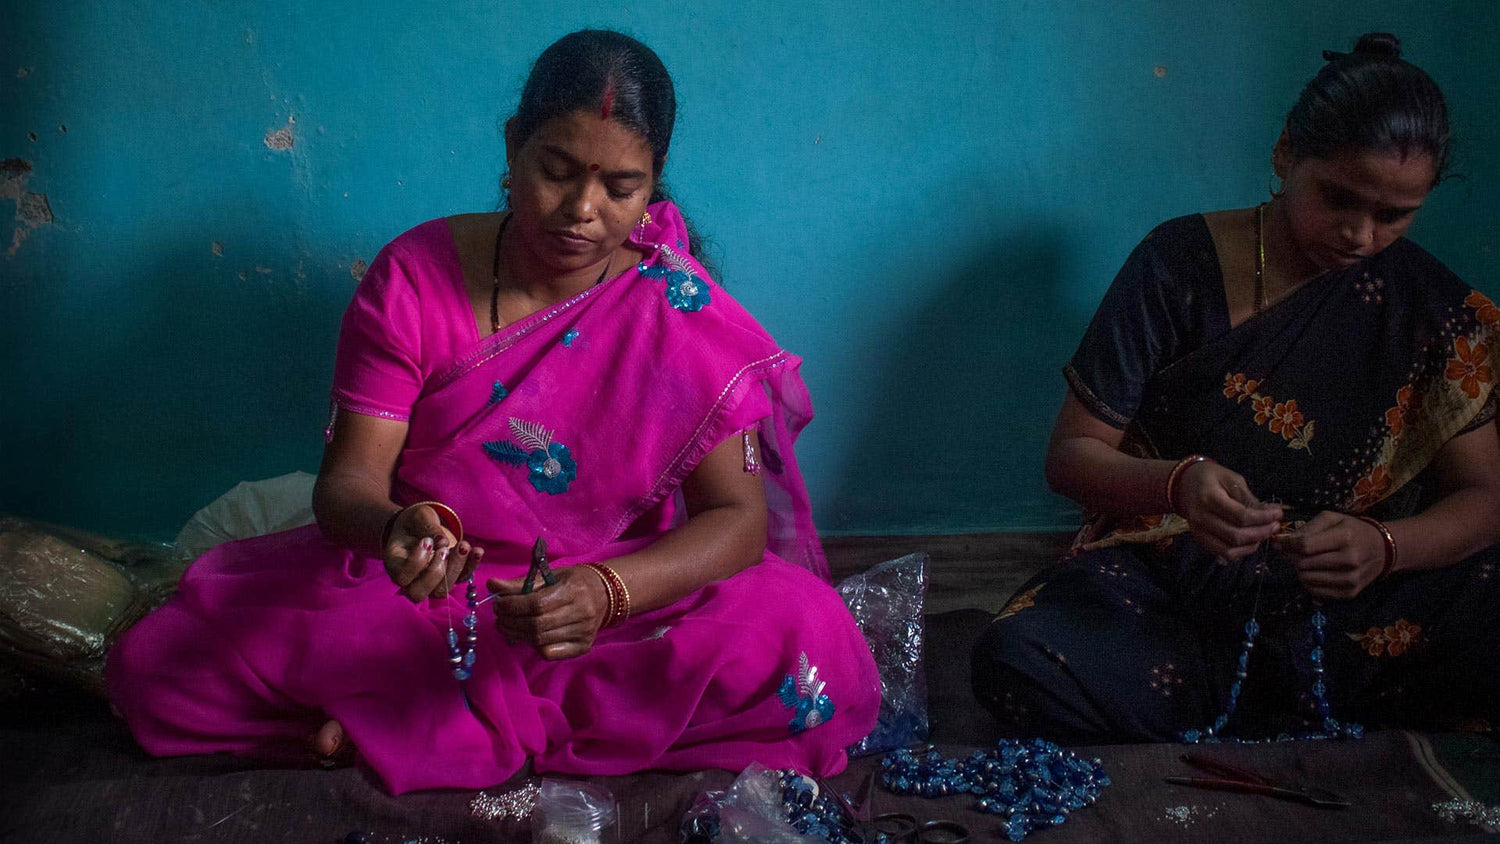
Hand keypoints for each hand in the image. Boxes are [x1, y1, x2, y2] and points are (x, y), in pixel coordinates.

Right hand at [383, 505, 482, 601]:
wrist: (421, 526)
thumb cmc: (415, 521)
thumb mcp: (418, 516)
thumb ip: (427, 526)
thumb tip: (443, 541)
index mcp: (395, 564)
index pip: (402, 577)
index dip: (416, 563)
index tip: (427, 541)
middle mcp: (410, 579)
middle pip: (419, 592)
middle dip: (436, 572)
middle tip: (445, 548)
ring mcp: (430, 583)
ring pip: (441, 591)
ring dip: (455, 569)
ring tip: (463, 545)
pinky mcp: (449, 578)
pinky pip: (461, 580)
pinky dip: (471, 566)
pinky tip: (477, 551)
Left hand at [486, 565, 610, 659]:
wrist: (605, 594)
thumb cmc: (572, 582)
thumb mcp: (549, 576)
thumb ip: (520, 583)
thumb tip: (492, 585)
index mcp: (572, 590)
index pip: (536, 604)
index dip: (511, 606)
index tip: (498, 604)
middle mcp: (581, 613)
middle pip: (536, 626)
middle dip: (509, 623)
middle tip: (499, 618)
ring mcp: (583, 633)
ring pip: (540, 642)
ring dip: (516, 636)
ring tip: (508, 627)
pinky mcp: (582, 647)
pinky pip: (550, 653)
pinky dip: (534, 647)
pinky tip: (528, 636)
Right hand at [1173, 461, 1282, 559]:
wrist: (1183, 485)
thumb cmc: (1210, 478)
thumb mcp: (1231, 479)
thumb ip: (1249, 498)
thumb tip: (1271, 512)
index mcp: (1209, 498)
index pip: (1241, 516)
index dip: (1263, 518)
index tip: (1278, 514)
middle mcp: (1201, 518)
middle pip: (1236, 536)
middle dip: (1261, 533)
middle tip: (1274, 526)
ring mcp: (1198, 532)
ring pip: (1229, 550)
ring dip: (1251, 546)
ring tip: (1263, 534)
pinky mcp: (1200, 540)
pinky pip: (1222, 553)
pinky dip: (1240, 552)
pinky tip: (1250, 542)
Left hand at [1272, 510, 1385, 599]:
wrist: (1383, 549)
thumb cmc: (1353, 530)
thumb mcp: (1332, 519)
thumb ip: (1307, 528)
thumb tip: (1281, 541)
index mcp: (1345, 537)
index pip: (1305, 545)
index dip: (1287, 545)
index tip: (1280, 543)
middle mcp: (1349, 559)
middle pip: (1304, 563)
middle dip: (1292, 557)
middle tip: (1292, 553)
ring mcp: (1351, 579)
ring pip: (1307, 579)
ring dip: (1300, 571)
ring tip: (1304, 562)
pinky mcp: (1350, 593)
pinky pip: (1317, 592)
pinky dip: (1309, 583)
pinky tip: (1314, 573)